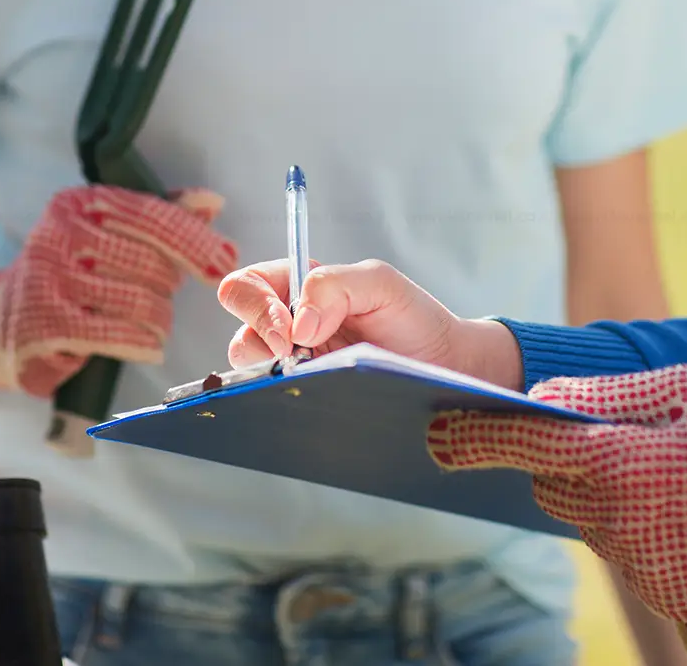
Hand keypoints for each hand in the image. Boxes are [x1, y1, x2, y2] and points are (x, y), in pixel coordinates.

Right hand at [0, 185, 238, 396]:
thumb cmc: (69, 273)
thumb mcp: (108, 235)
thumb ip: (160, 217)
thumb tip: (213, 203)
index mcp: (78, 203)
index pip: (152, 216)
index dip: (195, 241)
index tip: (226, 262)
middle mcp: (61, 235)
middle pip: (152, 263)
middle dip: (169, 287)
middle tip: (161, 298)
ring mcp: (51, 280)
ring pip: (142, 301)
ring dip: (159, 320)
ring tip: (153, 324)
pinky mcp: (47, 324)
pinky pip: (121, 334)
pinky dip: (145, 343)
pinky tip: (149, 346)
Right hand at [216, 258, 523, 388]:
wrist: (445, 366)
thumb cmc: (413, 318)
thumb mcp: (380, 283)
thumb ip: (334, 285)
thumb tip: (296, 325)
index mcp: (298, 289)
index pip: (246, 286)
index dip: (254, 304)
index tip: (289, 328)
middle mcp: (289, 327)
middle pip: (241, 331)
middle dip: (261, 339)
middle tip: (296, 355)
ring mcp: (295, 367)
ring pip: (251, 373)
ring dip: (273, 376)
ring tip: (316, 377)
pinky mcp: (306, 397)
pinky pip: (276, 402)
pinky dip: (284, 401)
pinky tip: (315, 400)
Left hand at [428, 366, 686, 632]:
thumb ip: (607, 398)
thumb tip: (543, 401)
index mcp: (618, 459)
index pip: (524, 444)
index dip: (473, 437)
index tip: (435, 433)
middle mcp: (617, 517)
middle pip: (551, 484)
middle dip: (562, 460)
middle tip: (614, 438)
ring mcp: (640, 560)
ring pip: (587, 517)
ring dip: (604, 492)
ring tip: (672, 472)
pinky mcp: (664, 589)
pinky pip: (625, 547)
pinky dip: (637, 524)